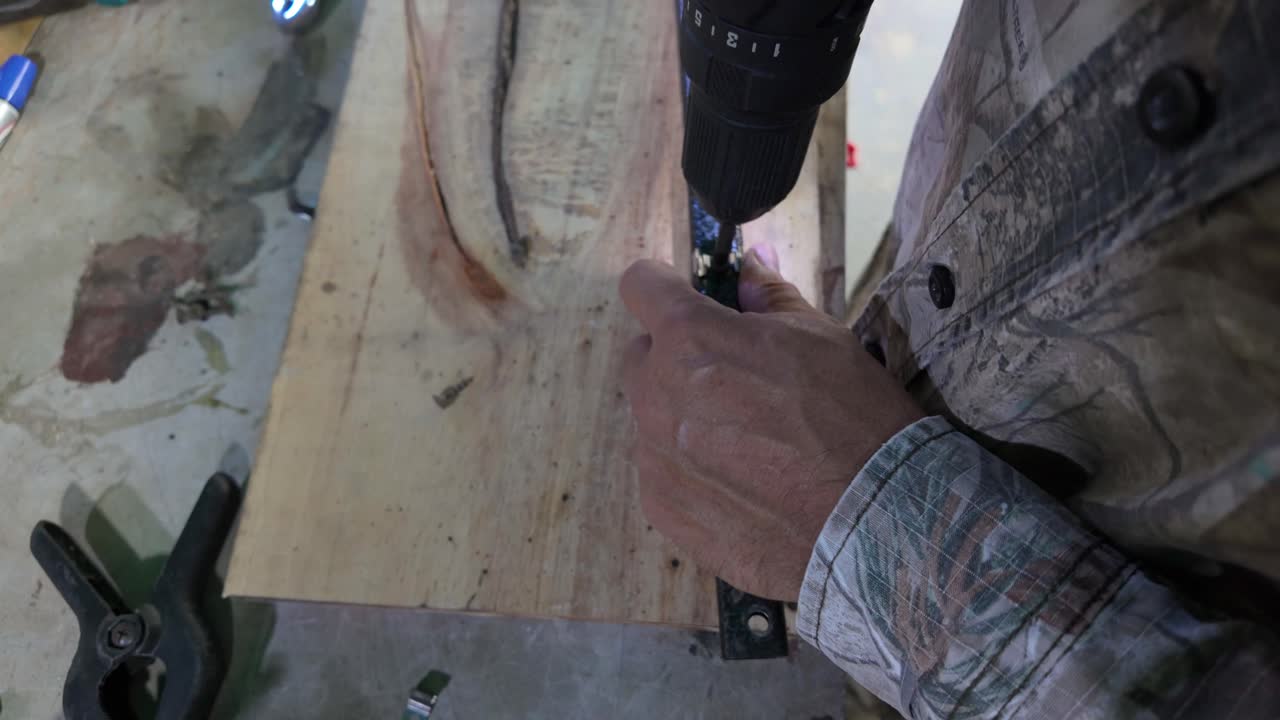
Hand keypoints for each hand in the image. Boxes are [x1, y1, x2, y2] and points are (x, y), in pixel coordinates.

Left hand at [619, 245, 922, 600]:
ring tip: (748, 442)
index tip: (681, 297)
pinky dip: (691, 470)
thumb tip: (750, 262)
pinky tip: (744, 483)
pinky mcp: (662, 508)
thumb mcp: (821, 336)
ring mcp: (654, 456)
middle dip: (675, 356)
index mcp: (691, 338)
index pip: (641, 286)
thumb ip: (769, 296)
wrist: (871, 521)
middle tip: (733, 378)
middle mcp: (657, 394)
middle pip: (641, 356)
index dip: (661, 286)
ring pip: (652, 417)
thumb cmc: (852, 417)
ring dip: (684, 416)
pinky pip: (662, 472)